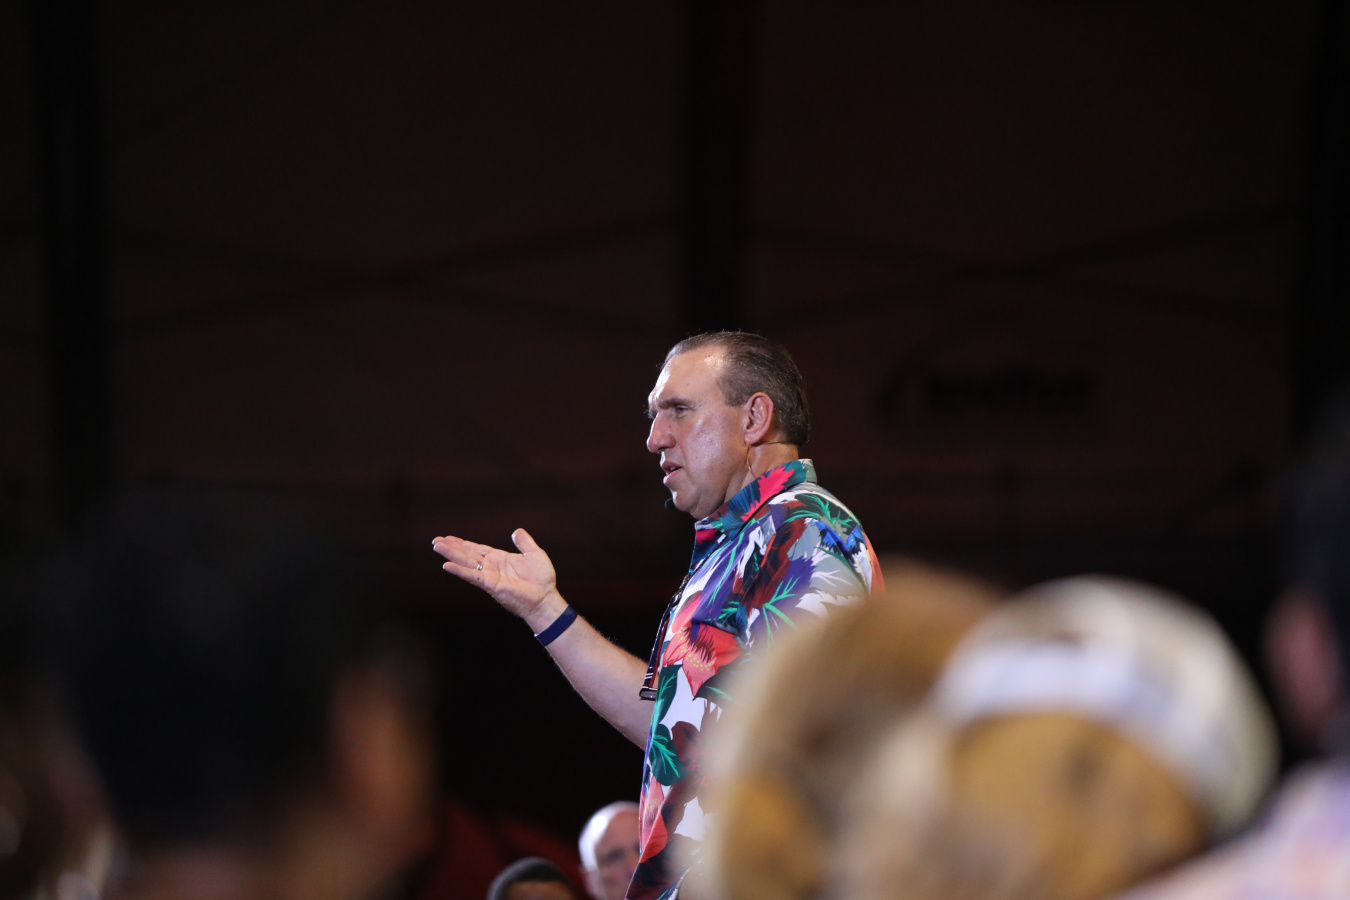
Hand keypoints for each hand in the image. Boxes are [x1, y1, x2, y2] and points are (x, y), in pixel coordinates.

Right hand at [431, 528, 560, 621]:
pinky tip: (447, 565)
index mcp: (499, 559)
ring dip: (451, 554)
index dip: (463, 543)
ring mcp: (489, 576)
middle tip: (435, 540)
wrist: (545, 598)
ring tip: (437, 546)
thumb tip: (516, 531)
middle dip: (451, 547)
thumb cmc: (542, 580)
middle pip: (467, 554)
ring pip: (466, 562)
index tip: (449, 538)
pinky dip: (459, 570)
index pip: (477, 549)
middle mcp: (491, 567)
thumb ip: (524, 542)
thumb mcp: (534, 554)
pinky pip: (472, 575)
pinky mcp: (490, 585)